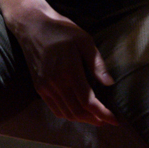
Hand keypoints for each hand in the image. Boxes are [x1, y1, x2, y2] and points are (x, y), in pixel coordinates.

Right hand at [7, 1, 115, 124]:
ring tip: (96, 119)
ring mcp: (45, 86)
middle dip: (95, 120)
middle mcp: (55, 82)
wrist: (32, 26)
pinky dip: (68, 115)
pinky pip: (55, 108)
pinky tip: (78, 113)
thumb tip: (109, 83)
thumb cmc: (61, 30)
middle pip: (77, 111)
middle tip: (108, 121)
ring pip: (66, 113)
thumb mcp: (84, 40)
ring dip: (82, 120)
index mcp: (69, 70)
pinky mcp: (39, 87)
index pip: (88, 102)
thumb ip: (97, 63)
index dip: (103, 114)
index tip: (116, 120)